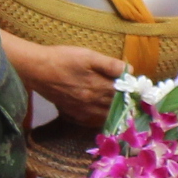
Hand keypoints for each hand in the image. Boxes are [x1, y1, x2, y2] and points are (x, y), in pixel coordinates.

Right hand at [10, 39, 124, 123]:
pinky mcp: (72, 113)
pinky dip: (101, 119)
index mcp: (98, 88)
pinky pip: (91, 121)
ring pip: (105, 117)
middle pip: (115, 108)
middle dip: (126, 104)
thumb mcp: (88, 56)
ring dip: (115, 113)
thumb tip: (129, 71)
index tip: (140, 90)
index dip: (132, 92)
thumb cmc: (63, 59)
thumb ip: (110, 65)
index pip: (123, 94)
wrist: (37, 69)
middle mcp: (92, 103)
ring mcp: (81, 111)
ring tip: (122, 107)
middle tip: (134, 100)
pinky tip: (103, 113)